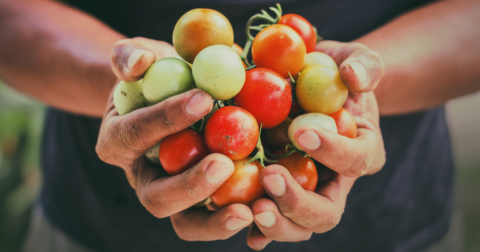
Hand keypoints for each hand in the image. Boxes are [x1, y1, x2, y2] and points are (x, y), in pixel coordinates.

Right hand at [96, 37, 252, 240]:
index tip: (203, 99)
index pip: (136, 134)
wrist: (170, 98)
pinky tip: (265, 208)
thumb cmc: (155, 77)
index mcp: (118, 143)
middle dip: (189, 185)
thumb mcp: (138, 56)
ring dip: (216, 220)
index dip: (166, 119)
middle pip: (157, 198)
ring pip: (186, 223)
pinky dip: (238, 218)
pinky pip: (216, 218)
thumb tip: (140, 62)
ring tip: (247, 209)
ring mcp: (174, 194)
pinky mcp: (202, 201)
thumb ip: (130, 56)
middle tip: (222, 164)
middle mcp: (144, 178)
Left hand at [246, 41, 385, 249]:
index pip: (356, 160)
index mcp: (361, 151)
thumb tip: (353, 77)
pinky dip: (256, 228)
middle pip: (326, 211)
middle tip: (270, 177)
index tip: (303, 132)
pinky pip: (270, 218)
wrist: (311, 86)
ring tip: (252, 208)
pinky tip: (240, 223)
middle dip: (298, 201)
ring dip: (276, 223)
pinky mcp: (278, 191)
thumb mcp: (355, 58)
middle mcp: (334, 181)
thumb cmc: (334, 72)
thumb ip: (364, 64)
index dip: (333, 151)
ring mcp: (305, 191)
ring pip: (298, 226)